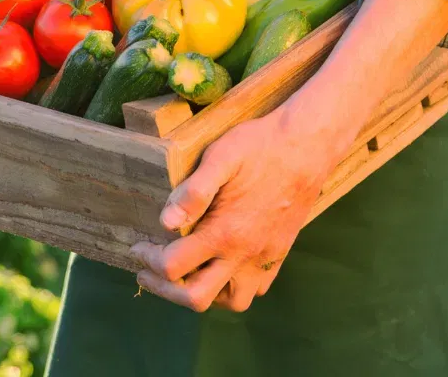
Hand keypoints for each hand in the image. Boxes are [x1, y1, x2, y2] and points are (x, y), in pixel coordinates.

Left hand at [129, 89, 349, 311]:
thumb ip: (193, 191)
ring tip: (187, 269)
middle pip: (197, 298)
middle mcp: (246, 253)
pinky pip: (256, 288)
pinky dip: (233, 286)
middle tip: (149, 270)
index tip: (138, 246)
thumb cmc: (261, 145)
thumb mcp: (221, 156)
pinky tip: (220, 262)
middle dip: (165, 289)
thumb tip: (165, 222)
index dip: (148, 261)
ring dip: (204, 292)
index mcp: (225, 232)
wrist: (309, 144)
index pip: (174, 267)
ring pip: (232, 301)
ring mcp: (265, 257)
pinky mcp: (279, 253)